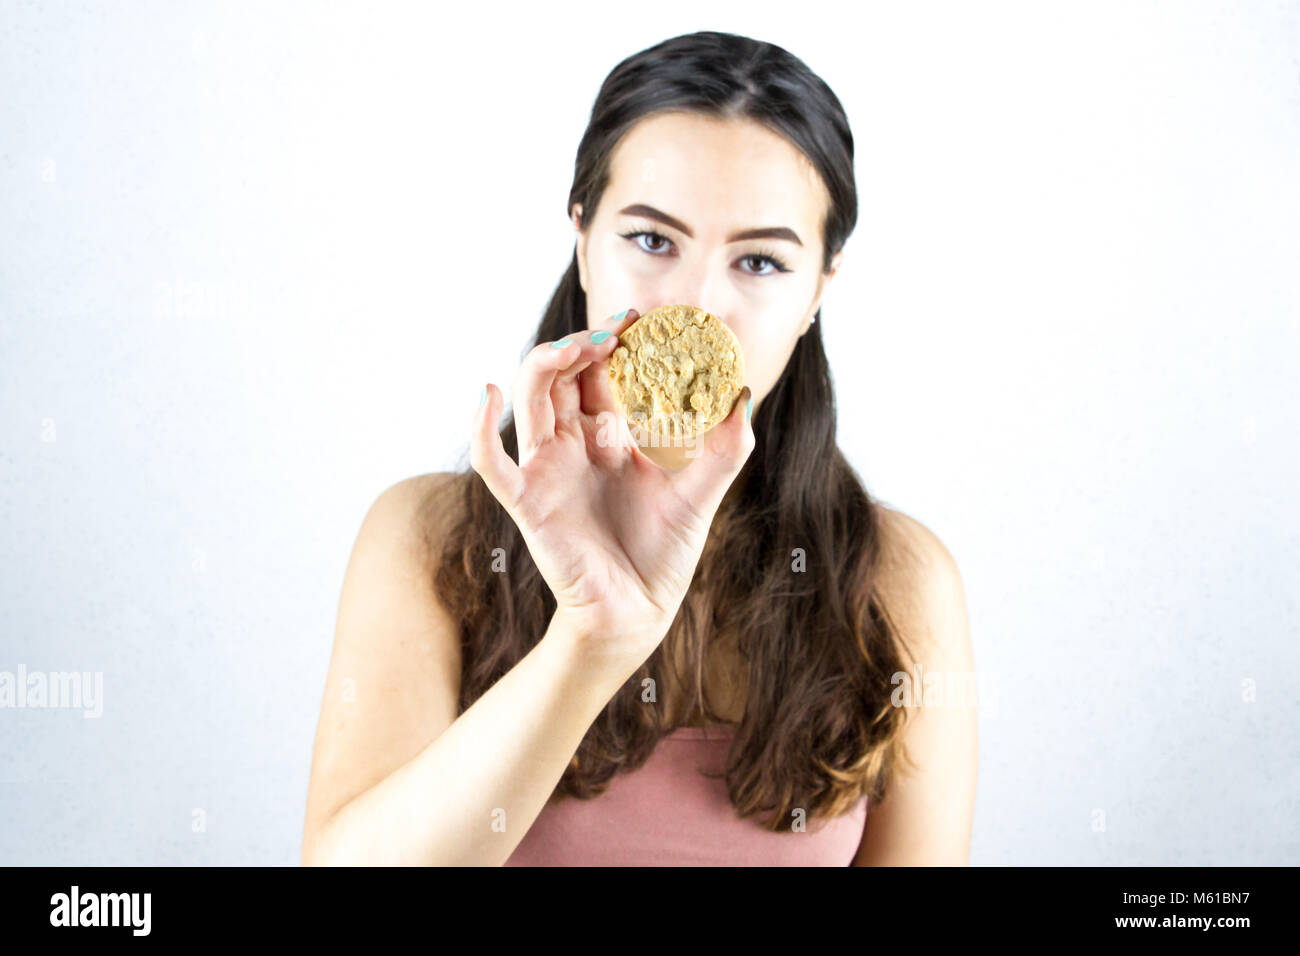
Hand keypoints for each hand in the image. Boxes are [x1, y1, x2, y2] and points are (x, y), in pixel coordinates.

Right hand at [470, 308, 754, 664]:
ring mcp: (546, 470)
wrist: (638, 613)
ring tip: (577, 345)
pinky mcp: (528, 503)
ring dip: (545, 363)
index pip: (601, 373)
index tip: (641, 316)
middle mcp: (572, 446)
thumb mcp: (701, 495)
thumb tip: (745, 395)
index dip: (614, 341)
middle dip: (584, 342)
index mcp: (608, 438)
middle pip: (562, 374)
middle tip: (618, 326)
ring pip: (529, 399)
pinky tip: (488, 393)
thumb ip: (724, 449)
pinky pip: (493, 463)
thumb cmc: (662, 557)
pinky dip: (481, 428)